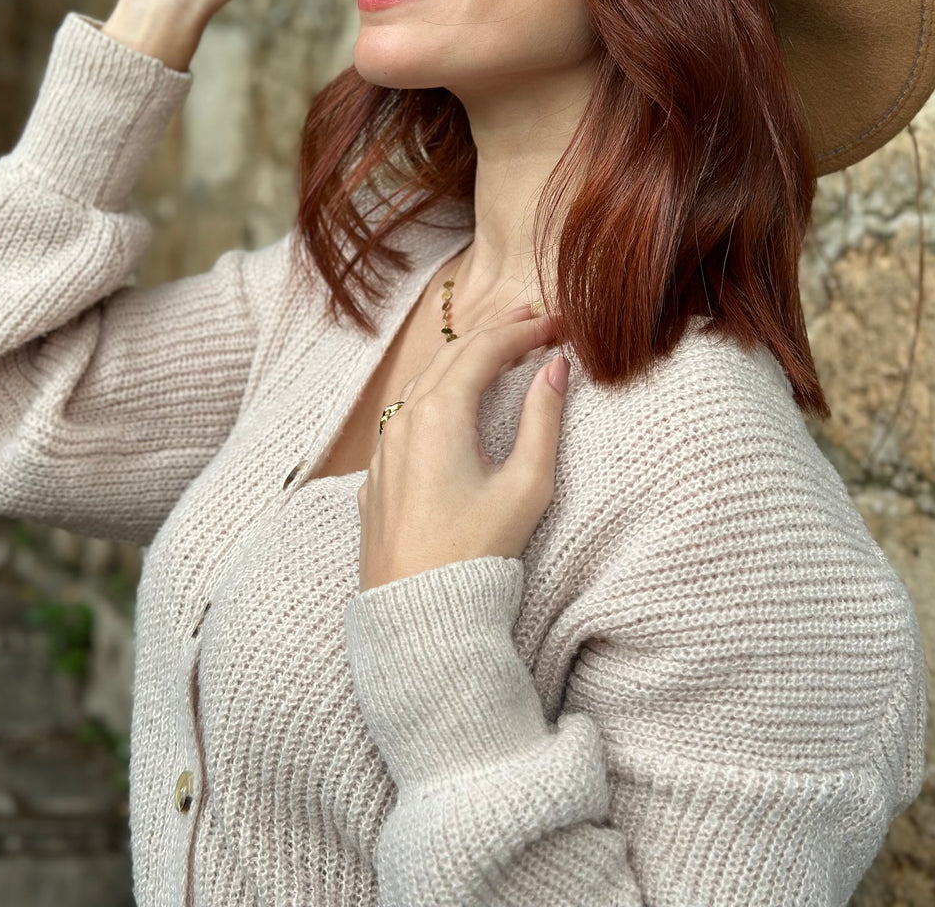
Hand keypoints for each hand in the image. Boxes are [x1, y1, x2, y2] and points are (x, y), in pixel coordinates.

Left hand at [356, 304, 570, 592]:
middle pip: (451, 356)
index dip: (524, 330)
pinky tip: (452, 398)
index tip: (557, 322)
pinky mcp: (377, 476)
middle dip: (493, 332)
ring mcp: (384, 448)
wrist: (417, 616)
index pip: (485, 350)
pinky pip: (405, 413)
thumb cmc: (477, 554)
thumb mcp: (526, 486)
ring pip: (424, 381)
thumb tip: (556, 369)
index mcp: (440, 414)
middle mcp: (404, 420)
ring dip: (462, 359)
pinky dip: (437, 390)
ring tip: (497, 347)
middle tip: (530, 317)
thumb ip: (543, 419)